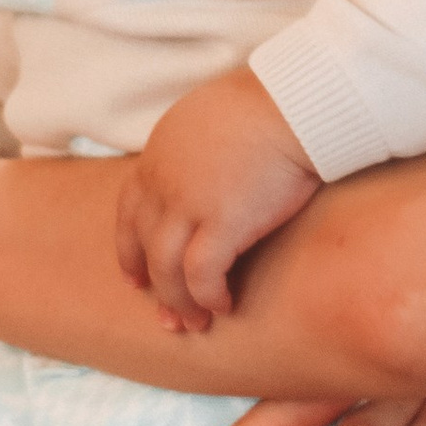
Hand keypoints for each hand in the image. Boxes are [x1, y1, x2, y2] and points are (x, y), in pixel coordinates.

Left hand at [118, 69, 320, 331]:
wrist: (296, 101)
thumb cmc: (272, 103)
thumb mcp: (214, 118)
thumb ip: (200, 148)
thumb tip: (214, 166)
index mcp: (160, 154)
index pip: (129, 210)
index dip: (131, 247)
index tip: (136, 277)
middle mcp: (163, 181)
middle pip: (143, 244)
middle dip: (151, 285)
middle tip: (165, 316)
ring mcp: (188, 203)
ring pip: (165, 269)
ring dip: (178, 302)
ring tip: (195, 324)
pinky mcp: (221, 222)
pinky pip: (202, 275)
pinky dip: (208, 296)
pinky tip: (224, 306)